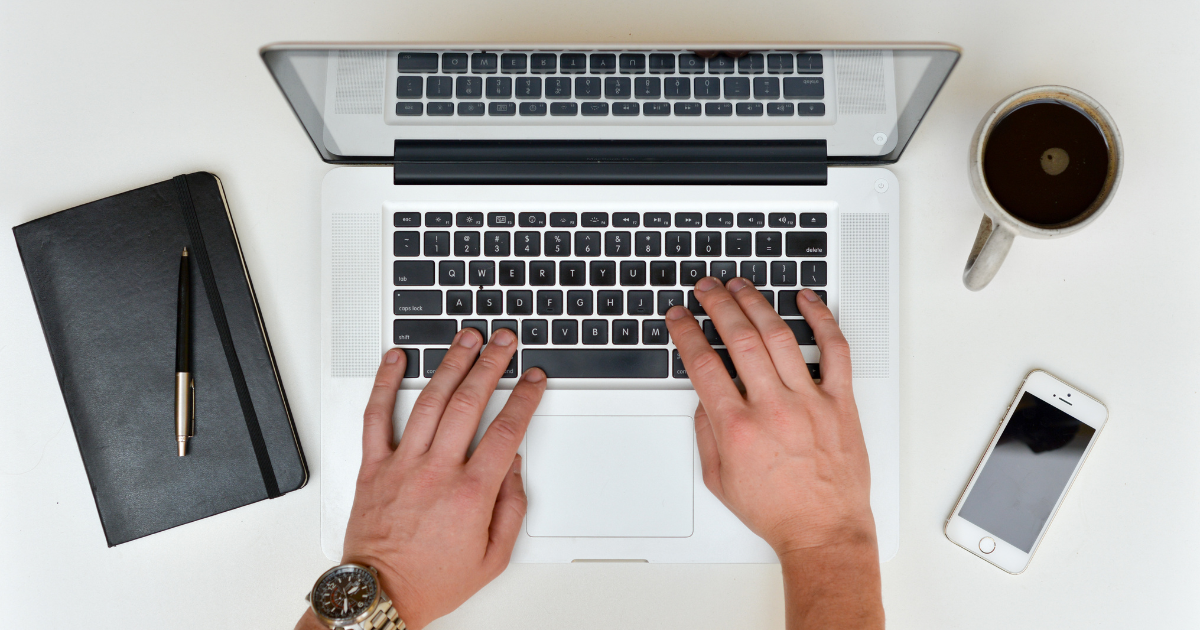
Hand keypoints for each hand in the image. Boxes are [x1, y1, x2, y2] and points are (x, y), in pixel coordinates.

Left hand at [298, 327, 545, 629]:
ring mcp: (401, 464)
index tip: (534, 380)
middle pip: (470, 403)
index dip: (525, 399)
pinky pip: (376, 416)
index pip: (506, 431)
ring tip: (466, 338)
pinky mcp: (372, 466)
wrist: (380, 595)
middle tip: (504, 342)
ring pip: (429, 400)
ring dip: (450, 363)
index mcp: (470, 493)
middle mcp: (436, 471)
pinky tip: (396, 358)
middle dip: (492, 365)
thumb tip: (513, 465)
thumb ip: (511, 508)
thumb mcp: (493, 557)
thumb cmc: (432, 580)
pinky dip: (384, 382)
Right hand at [665, 278, 881, 627]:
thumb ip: (706, 433)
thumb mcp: (719, 479)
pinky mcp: (840, 402)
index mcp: (738, 428)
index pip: (704, 364)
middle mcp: (773, 408)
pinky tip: (806, 300)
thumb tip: (704, 397)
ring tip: (741, 286)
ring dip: (756, 304)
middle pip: (739, 339)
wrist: (824, 531)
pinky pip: (835, 350)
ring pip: (780, 336)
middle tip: (706, 288)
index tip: (679, 317)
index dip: (686, 333)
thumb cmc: (777, 511)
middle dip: (717, 305)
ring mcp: (810, 401)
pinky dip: (821, 319)